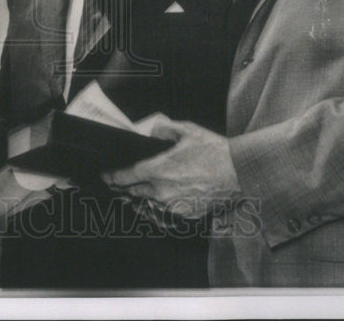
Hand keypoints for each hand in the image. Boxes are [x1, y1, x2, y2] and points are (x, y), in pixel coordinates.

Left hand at [102, 119, 240, 218]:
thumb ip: (164, 128)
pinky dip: (157, 208)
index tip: (105, 176)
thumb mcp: (187, 130)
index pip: (125, 176)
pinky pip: (165, 213)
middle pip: (133, 193)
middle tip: (115, 186)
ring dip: (138, 200)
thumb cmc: (214, 151)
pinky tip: (154, 204)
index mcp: (158, 170)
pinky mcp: (186, 215)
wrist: (239, 173)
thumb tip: (152, 131)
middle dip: (122, 189)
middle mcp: (162, 191)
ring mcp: (174, 206)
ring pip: (147, 205)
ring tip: (129, 196)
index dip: (112, 177)